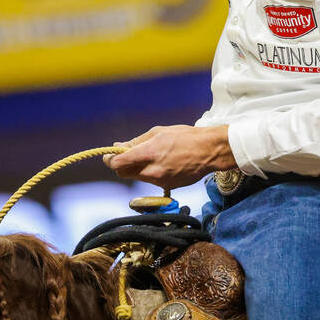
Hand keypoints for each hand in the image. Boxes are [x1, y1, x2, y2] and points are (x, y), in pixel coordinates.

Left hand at [104, 125, 234, 189]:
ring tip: (153, 156)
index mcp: (148, 153)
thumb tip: (119, 146)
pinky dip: (152, 173)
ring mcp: (159, 181)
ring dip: (138, 168)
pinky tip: (164, 163)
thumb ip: (137, 141)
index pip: (117, 164)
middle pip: (124, 173)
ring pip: (138, 177)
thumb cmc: (186, 137)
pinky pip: (152, 181)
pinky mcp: (167, 186)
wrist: (209, 151)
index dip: (110, 160)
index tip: (110, 155)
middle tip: (128, 155)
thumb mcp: (159, 132)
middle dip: (122, 165)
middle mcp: (151, 171)